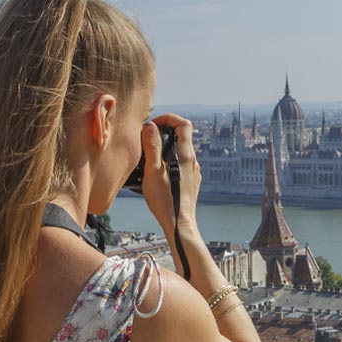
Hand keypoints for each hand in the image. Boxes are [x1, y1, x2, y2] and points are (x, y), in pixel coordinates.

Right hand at [141, 113, 201, 230]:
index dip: (169, 118)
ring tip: (150, 156)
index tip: (154, 124)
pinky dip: (170, 160)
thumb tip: (150, 127)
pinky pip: (181, 163)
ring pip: (181, 150)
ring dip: (166, 147)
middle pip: (182, 136)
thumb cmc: (165, 200)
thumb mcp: (153, 171)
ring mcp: (193, 171)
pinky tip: (158, 172)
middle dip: (165, 132)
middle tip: (148, 138)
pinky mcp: (191, 180)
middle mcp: (193, 161)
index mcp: (185, 155)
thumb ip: (152, 147)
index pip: (183, 123)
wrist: (178, 224)